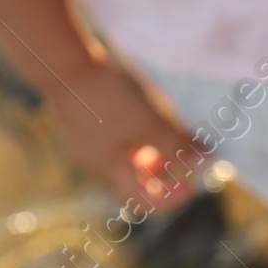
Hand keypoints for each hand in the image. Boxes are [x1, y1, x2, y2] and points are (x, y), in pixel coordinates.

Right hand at [43, 55, 207, 211]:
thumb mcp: (147, 122)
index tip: (194, 182)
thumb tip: (204, 163)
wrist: (63, 64)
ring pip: (126, 156)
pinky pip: (115, 137)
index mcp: (109, 171)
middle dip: (165, 169)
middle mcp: (94, 163)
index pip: (145, 203)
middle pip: (136, 179)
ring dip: (152, 149)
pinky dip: (136, 133)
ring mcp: (86, 141)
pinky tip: (147, 111)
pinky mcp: (83, 121)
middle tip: (186, 150)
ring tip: (171, 128)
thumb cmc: (106, 98)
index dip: (173, 197)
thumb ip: (176, 144)